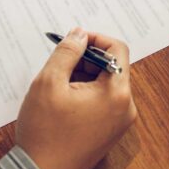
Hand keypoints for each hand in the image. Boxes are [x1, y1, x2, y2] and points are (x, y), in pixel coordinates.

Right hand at [16, 28, 136, 168]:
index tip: (73, 40)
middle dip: (86, 59)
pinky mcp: (110, 131)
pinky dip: (86, 92)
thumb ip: (67, 52)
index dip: (95, 39)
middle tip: (60, 62)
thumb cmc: (44, 134)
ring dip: (84, 76)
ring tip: (58, 84)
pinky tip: (63, 99)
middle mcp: (125, 107)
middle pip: (112, 66)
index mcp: (116, 93)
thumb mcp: (49, 82)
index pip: (117, 49)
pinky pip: (103, 101)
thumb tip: (80, 34)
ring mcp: (119, 121)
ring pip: (106, 83)